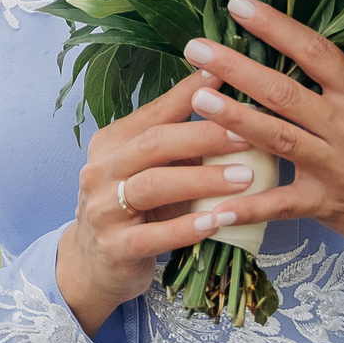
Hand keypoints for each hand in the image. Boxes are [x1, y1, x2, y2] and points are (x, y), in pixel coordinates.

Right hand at [55, 68, 270, 334]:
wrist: (95, 264)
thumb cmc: (136, 209)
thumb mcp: (152, 170)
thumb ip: (181, 142)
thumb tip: (231, 105)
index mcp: (112, 143)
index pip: (154, 113)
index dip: (190, 95)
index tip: (226, 78)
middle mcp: (101, 170)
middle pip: (154, 144)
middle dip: (204, 136)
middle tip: (248, 136)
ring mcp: (103, 209)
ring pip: (152, 185)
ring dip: (202, 180)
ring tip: (244, 178)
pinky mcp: (114, 248)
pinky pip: (153, 236)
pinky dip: (187, 228)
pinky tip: (217, 222)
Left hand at [180, 0, 343, 314]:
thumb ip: (342, 76)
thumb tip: (290, 35)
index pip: (316, 52)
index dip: (276, 27)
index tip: (238, 5)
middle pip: (286, 93)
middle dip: (237, 69)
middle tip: (195, 48)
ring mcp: (337, 167)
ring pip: (278, 139)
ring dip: (235, 120)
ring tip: (197, 99)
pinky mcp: (328, 203)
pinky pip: (281, 205)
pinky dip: (246, 206)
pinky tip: (212, 206)